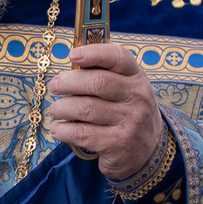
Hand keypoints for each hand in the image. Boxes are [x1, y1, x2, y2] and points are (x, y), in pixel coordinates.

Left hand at [46, 44, 166, 181]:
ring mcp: (130, 122)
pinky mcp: (119, 144)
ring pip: (86, 108)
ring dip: (62, 108)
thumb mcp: (125, 90)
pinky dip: (64, 131)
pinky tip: (58, 130)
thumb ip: (103, 76)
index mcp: (137, 78)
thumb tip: (69, 69)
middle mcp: (137, 97)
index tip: (72, 55)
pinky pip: (83, 133)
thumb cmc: (126, 112)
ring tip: (55, 110)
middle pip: (97, 82)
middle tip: (55, 86)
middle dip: (68, 82)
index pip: (118, 57)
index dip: (93, 53)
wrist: (147, 150)